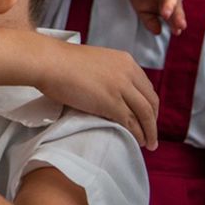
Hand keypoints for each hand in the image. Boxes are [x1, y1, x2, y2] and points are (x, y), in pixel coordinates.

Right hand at [37, 41, 158, 149]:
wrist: (50, 62)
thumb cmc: (62, 62)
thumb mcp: (95, 62)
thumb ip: (107, 74)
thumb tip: (107, 92)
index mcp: (125, 61)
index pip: (146, 86)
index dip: (149, 104)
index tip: (147, 115)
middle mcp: (128, 73)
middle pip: (151, 101)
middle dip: (153, 120)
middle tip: (151, 133)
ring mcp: (121, 88)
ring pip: (144, 114)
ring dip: (149, 131)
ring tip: (148, 143)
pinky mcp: (112, 103)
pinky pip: (131, 122)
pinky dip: (136, 134)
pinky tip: (136, 141)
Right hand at [118, 0, 186, 35]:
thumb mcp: (143, 10)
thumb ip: (150, 21)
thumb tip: (158, 32)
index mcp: (170, 3)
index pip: (175, 14)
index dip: (176, 23)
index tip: (177, 32)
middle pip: (177, 4)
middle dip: (178, 15)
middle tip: (179, 25)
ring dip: (169, 3)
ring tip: (165, 14)